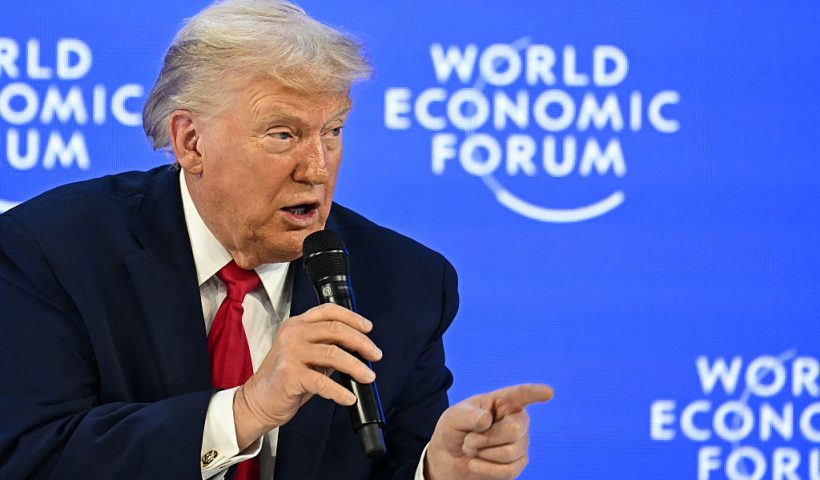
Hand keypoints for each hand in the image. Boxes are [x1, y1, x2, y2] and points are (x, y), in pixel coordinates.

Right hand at [232, 303, 381, 448]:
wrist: (258, 401)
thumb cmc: (284, 379)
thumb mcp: (305, 355)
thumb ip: (326, 347)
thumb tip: (358, 348)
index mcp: (297, 325)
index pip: (328, 311)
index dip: (352, 317)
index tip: (368, 329)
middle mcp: (292, 334)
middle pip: (335, 330)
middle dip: (361, 342)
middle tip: (375, 355)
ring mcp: (290, 353)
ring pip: (333, 354)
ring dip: (356, 366)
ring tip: (368, 377)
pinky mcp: (289, 375)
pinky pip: (323, 382)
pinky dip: (340, 391)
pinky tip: (349, 397)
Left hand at [425, 384, 552, 479]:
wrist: (450, 458)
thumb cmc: (454, 431)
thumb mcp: (453, 418)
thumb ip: (468, 416)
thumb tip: (487, 420)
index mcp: (502, 401)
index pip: (521, 395)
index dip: (534, 393)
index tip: (548, 392)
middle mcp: (517, 420)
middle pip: (514, 430)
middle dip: (485, 438)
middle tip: (469, 439)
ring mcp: (520, 442)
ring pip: (509, 452)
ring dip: (482, 454)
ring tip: (473, 450)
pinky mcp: (518, 463)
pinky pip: (508, 470)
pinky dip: (486, 469)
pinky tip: (476, 464)